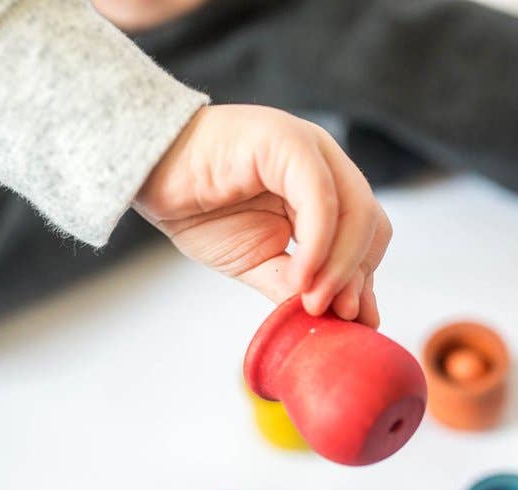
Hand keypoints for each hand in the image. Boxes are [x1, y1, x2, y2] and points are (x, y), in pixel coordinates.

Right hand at [135, 104, 390, 326]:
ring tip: (317, 304)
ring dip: (341, 265)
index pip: (368, 234)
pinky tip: (302, 278)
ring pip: (355, 209)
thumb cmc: (199, 209)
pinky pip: (319, 198)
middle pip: (370, 223)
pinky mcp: (286, 141)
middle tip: (340, 316)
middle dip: (358, 276)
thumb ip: (294, 284)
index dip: (364, 278)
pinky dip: (318, 244)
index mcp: (324, 187)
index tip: (353, 320)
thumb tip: (335, 317)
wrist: (146, 174)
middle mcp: (325, 163)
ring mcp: (309, 147)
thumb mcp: (257, 261)